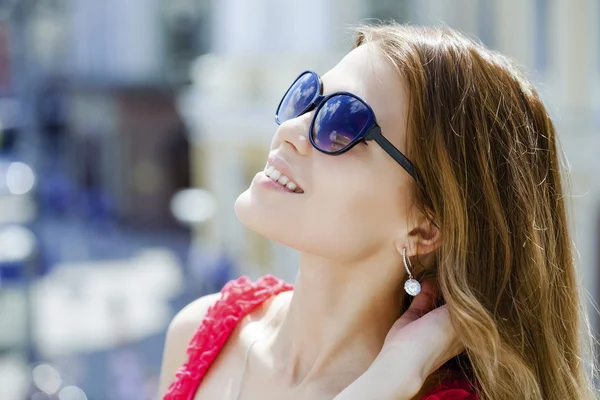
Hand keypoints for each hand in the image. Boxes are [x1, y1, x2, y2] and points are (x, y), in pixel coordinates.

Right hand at [333, 279, 463, 399]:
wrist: (405, 356)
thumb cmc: (436, 340)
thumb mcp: (457, 318)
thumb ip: (463, 301)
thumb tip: (467, 284)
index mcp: (465, 331)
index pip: (472, 308)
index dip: (470, 292)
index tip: (470, 276)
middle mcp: (449, 325)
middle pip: (454, 301)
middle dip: (453, 286)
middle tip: (454, 270)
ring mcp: (431, 320)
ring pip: (437, 297)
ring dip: (437, 284)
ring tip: (439, 271)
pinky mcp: (414, 315)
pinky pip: (422, 297)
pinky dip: (423, 287)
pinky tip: (425, 278)